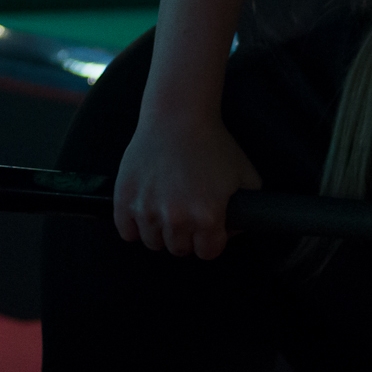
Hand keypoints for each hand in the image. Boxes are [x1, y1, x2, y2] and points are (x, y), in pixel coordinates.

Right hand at [112, 111, 261, 258]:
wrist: (178, 118)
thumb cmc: (214, 145)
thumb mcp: (245, 178)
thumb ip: (247, 210)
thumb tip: (235, 231)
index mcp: (208, 217)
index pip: (208, 253)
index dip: (210, 242)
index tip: (209, 231)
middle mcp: (176, 219)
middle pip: (179, 250)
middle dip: (187, 238)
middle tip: (188, 217)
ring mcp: (147, 210)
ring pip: (153, 243)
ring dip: (161, 232)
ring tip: (168, 210)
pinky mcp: (123, 200)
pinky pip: (127, 232)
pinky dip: (135, 226)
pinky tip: (147, 210)